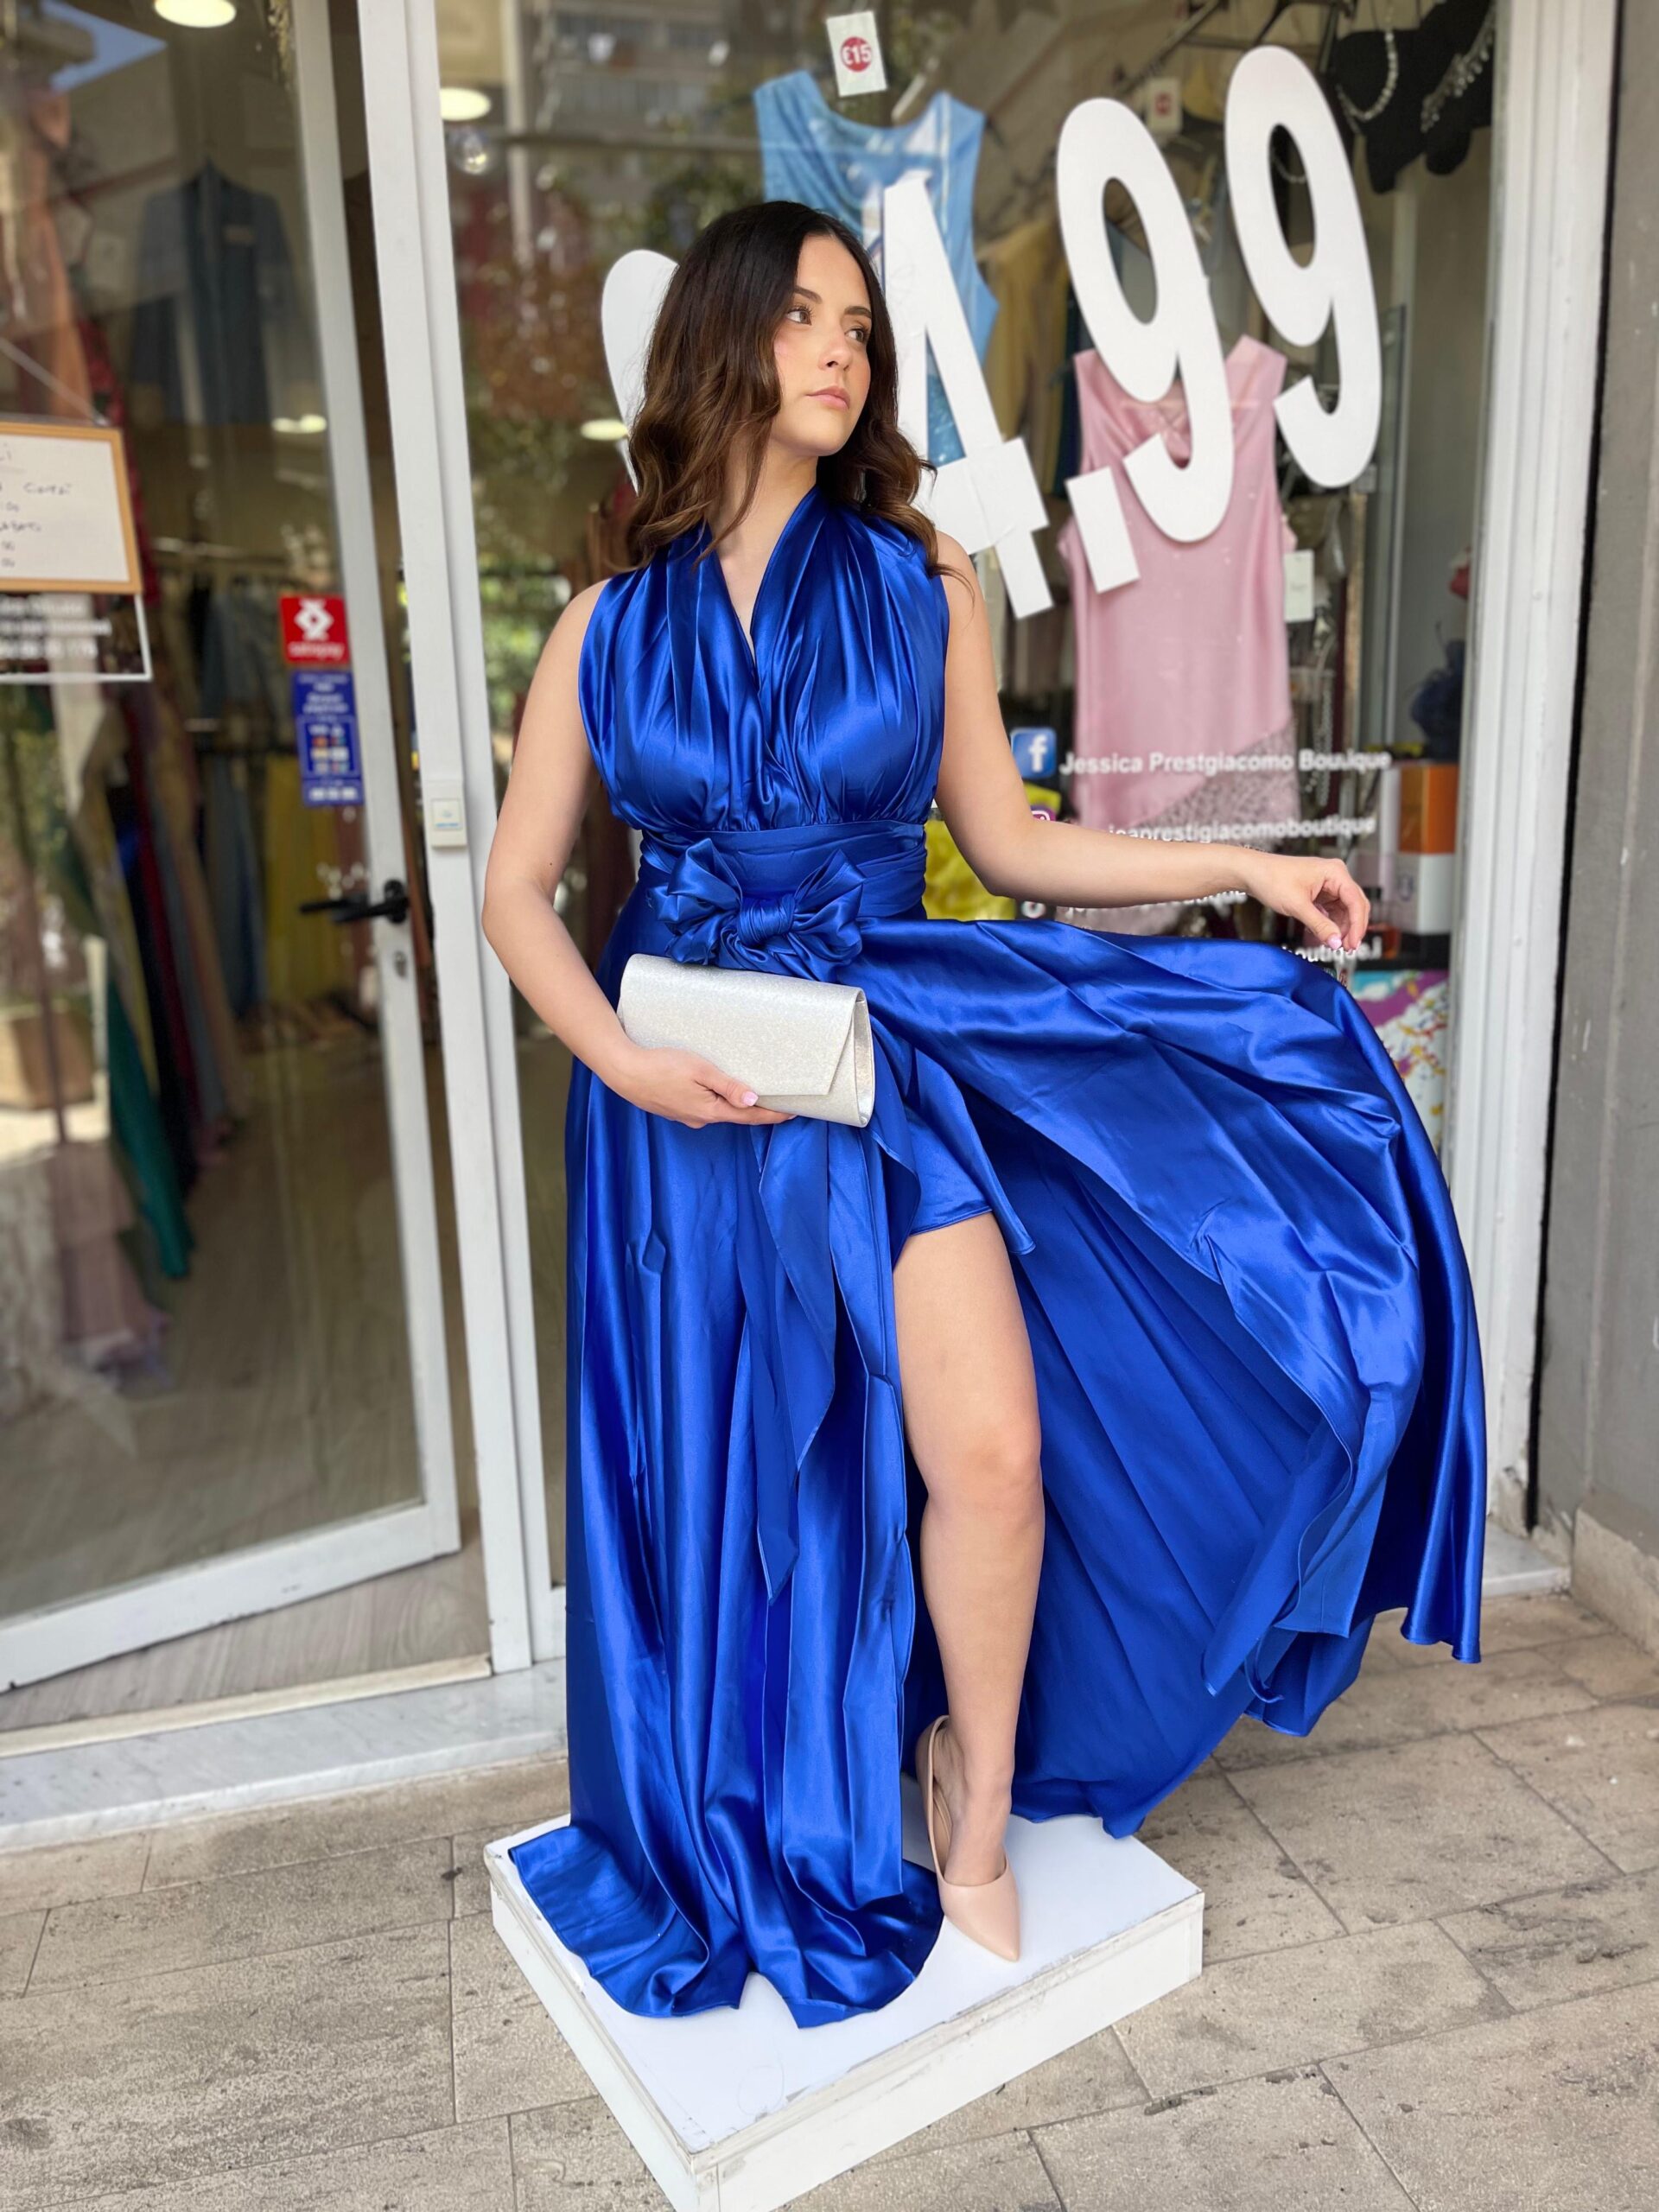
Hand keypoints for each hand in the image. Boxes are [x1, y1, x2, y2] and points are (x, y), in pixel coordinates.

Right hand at [604, 1041, 796, 1127]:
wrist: (624, 1071)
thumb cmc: (661, 1066)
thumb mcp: (700, 1071)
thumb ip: (728, 1086)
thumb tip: (753, 1101)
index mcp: (710, 1111)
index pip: (749, 1116)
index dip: (772, 1115)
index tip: (793, 1113)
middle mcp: (700, 1119)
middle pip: (735, 1115)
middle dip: (756, 1110)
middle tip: (777, 1100)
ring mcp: (685, 1116)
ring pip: (717, 1110)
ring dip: (733, 1104)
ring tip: (748, 1092)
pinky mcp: (674, 1109)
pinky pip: (702, 1107)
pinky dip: (714, 1100)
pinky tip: (714, 1090)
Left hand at [1238, 852, 1370, 952]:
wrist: (1252, 873)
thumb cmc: (1272, 879)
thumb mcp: (1298, 906)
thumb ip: (1319, 925)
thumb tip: (1336, 942)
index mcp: (1335, 872)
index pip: (1356, 901)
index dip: (1357, 924)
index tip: (1353, 943)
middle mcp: (1335, 876)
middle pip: (1355, 905)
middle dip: (1352, 927)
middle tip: (1348, 948)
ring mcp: (1328, 885)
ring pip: (1345, 910)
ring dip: (1342, 928)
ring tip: (1336, 945)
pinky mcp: (1320, 893)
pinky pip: (1333, 911)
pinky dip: (1332, 924)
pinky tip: (1327, 936)